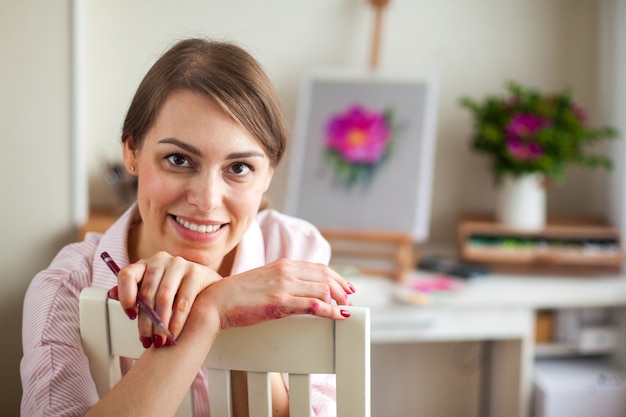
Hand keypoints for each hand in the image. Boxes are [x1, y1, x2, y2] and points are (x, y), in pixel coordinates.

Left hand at [109, 251, 221, 345]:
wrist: (208, 287)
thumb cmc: (176, 290)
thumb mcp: (153, 291)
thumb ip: (134, 294)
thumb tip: (111, 294)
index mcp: (145, 264)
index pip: (127, 274)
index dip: (125, 296)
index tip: (130, 315)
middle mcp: (160, 260)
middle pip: (147, 292)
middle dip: (146, 321)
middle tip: (146, 339)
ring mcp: (179, 263)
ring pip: (164, 296)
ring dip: (161, 323)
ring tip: (160, 339)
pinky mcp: (196, 272)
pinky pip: (184, 300)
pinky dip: (178, 320)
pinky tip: (174, 332)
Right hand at [196, 258, 355, 328]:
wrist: (216, 301)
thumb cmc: (238, 295)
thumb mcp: (266, 281)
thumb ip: (284, 281)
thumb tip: (302, 291)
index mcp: (283, 264)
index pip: (319, 267)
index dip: (337, 277)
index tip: (347, 287)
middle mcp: (286, 271)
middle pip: (325, 276)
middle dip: (342, 288)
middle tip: (350, 299)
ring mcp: (283, 285)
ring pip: (322, 289)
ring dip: (338, 300)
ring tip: (345, 309)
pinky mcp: (279, 301)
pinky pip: (312, 305)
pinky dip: (329, 310)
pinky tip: (337, 315)